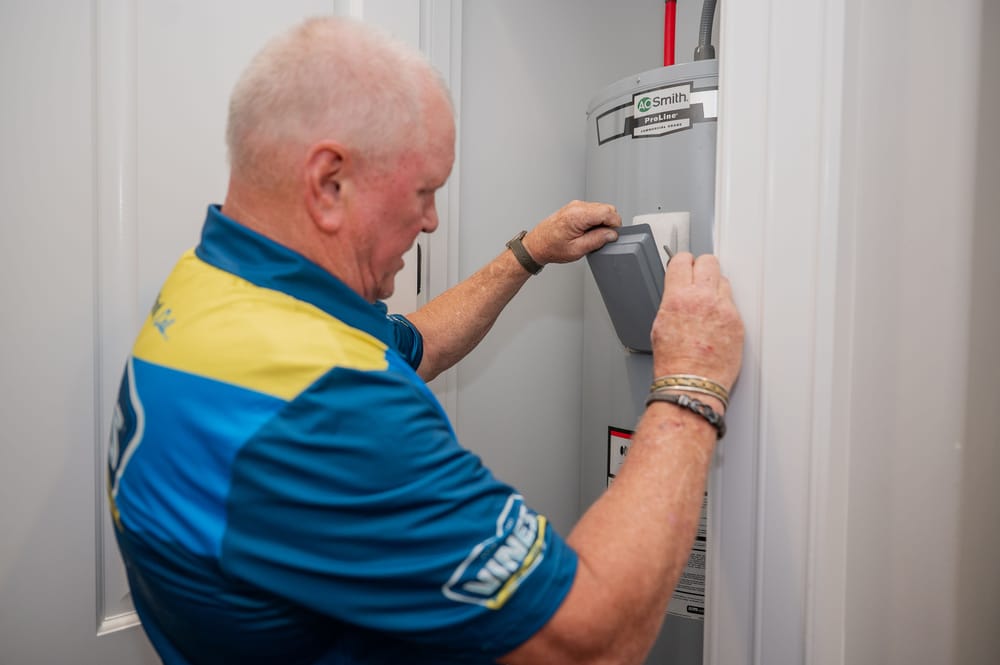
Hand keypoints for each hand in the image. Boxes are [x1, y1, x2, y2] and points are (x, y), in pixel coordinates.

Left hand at [521, 200, 620, 265]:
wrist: (537, 244)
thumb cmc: (552, 248)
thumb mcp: (578, 249)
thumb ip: (597, 240)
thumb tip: (612, 234)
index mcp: (578, 215)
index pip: (608, 212)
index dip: (614, 225)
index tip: (612, 236)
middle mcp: (577, 206)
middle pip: (607, 208)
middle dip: (609, 223)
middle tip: (600, 238)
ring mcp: (576, 205)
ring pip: (601, 209)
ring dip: (602, 222)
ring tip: (590, 235)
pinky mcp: (575, 207)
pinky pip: (593, 210)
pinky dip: (595, 220)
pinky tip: (586, 231)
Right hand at [651, 253, 743, 392]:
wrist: (691, 383)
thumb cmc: (674, 362)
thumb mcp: (660, 324)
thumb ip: (672, 302)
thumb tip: (678, 292)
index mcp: (678, 298)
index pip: (682, 261)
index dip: (683, 262)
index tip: (684, 265)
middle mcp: (702, 299)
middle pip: (709, 262)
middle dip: (703, 267)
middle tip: (700, 277)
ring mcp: (723, 309)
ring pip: (723, 281)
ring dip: (716, 288)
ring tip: (708, 304)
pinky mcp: (737, 322)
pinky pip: (732, 303)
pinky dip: (725, 308)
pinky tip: (716, 322)